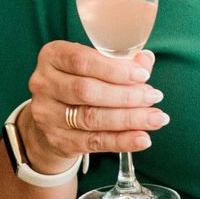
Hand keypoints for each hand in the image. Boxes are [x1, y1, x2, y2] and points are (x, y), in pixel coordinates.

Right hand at [19, 42, 166, 173]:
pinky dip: (121, 141)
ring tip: (156, 118)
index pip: (83, 60)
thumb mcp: (94, 64)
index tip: (143, 75)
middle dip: (127, 95)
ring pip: (91, 118)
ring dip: (129, 119)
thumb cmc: (79, 81)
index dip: (115, 69)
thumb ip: (120, 61)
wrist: (52, 117)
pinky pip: (93, 142)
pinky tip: (142, 138)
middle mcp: (44, 83)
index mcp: (52, 56)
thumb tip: (145, 60)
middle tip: (154, 97)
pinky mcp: (57, 139)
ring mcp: (47, 114)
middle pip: (88, 91)